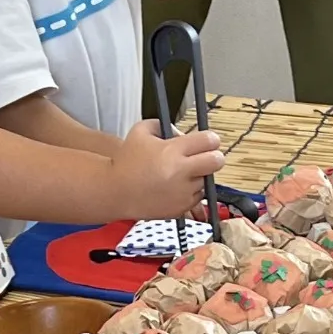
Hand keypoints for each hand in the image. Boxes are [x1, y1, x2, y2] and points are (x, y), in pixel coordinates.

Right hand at [111, 119, 225, 217]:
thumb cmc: (127, 161)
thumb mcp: (141, 131)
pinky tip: (174, 187)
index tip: (207, 141)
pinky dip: (191, 192)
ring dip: (199, 176)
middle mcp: (180, 172)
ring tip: (179, 174)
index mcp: (172, 150)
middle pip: (217, 161)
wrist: (115, 191)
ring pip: (207, 180)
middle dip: (214, 157)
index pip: (210, 141)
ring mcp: (182, 192)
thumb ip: (164, 125)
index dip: (210, 139)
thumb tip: (184, 133)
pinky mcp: (181, 208)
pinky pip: (198, 197)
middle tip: (204, 157)